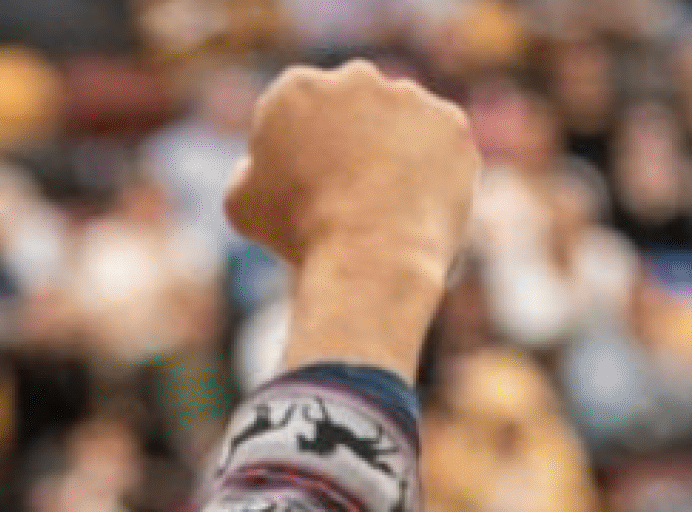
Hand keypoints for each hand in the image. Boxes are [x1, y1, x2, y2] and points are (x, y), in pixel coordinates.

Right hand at [228, 62, 478, 376]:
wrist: (370, 253)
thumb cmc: (297, 233)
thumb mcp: (241, 205)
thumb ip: (249, 169)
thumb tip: (262, 163)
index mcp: (294, 89)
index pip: (294, 111)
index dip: (292, 150)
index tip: (297, 186)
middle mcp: (354, 78)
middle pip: (348, 105)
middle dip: (345, 138)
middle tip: (340, 191)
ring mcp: (408, 96)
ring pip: (395, 121)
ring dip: (388, 150)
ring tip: (379, 204)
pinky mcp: (450, 122)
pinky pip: (435, 144)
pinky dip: (426, 169)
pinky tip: (409, 203)